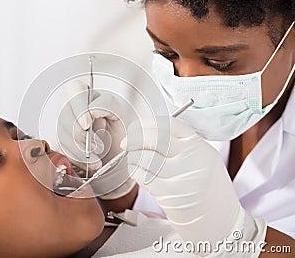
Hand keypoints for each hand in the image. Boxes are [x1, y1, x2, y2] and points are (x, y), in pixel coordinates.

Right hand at [55, 81, 135, 198]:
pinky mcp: (57, 144)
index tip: (88, 125)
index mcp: (86, 95)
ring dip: (79, 152)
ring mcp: (61, 126)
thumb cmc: (116, 132)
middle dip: (80, 135)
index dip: (79, 108)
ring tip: (97, 161)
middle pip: (65, 115)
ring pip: (60, 135)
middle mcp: (70, 108)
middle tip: (99, 148)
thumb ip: (108, 105)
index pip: (75, 90)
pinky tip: (87, 165)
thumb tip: (92, 109)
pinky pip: (58, 151)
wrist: (113, 158)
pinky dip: (74, 161)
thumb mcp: (119, 116)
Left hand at [122, 116, 266, 255]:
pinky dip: (134, 171)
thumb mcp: (205, 161)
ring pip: (146, 157)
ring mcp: (182, 177)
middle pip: (155, 138)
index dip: (149, 123)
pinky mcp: (171, 195)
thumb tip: (151, 134)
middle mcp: (193, 159)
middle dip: (134, 137)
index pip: (170, 125)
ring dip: (132, 156)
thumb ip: (183, 146)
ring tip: (131, 158)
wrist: (222, 225)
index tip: (138, 127)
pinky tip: (135, 172)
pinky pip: (143, 176)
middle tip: (126, 141)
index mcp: (201, 147)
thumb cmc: (210, 193)